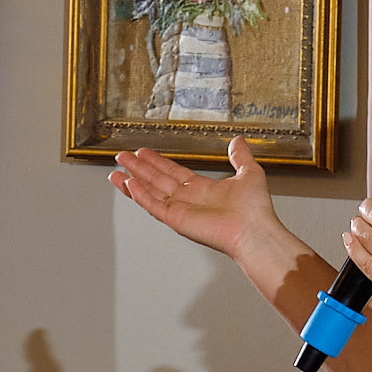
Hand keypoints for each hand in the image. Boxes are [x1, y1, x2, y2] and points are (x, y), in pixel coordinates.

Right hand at [110, 138, 280, 259]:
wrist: (254, 231)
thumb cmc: (255, 210)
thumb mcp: (249, 172)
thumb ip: (240, 156)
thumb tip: (238, 140)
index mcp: (203, 190)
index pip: (173, 173)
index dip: (157, 162)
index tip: (143, 152)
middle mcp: (189, 201)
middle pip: (157, 181)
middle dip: (139, 168)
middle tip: (122, 156)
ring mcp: (181, 211)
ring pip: (150, 192)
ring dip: (133, 180)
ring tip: (116, 170)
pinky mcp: (177, 221)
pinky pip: (154, 206)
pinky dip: (141, 195)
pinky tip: (128, 184)